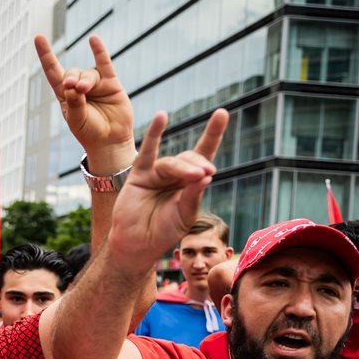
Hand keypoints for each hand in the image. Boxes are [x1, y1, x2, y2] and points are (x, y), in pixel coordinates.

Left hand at [35, 34, 135, 173]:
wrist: (110, 141)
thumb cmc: (89, 132)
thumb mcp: (76, 120)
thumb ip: (73, 103)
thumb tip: (72, 85)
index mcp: (65, 95)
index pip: (52, 71)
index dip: (46, 55)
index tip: (38, 37)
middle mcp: (79, 86)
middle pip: (71, 72)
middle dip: (71, 77)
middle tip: (73, 88)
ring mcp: (95, 84)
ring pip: (88, 73)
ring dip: (85, 80)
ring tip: (84, 90)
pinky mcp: (111, 83)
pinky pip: (104, 64)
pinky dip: (99, 51)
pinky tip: (93, 40)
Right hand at [109, 110, 226, 262]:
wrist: (137, 245)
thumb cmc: (163, 232)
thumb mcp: (184, 215)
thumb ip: (193, 195)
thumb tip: (206, 174)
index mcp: (190, 183)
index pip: (204, 155)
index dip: (213, 135)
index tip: (221, 113)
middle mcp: (175, 175)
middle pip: (190, 159)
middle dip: (198, 165)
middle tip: (204, 174)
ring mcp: (156, 174)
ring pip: (172, 163)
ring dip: (184, 167)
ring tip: (195, 175)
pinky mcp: (139, 175)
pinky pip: (148, 152)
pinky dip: (155, 134)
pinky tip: (162, 117)